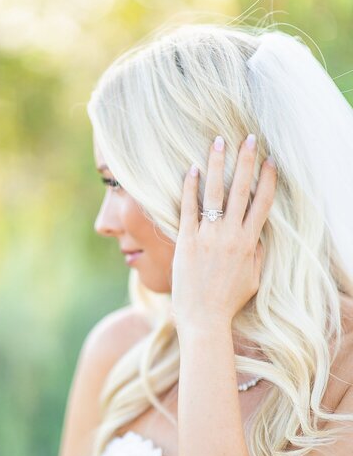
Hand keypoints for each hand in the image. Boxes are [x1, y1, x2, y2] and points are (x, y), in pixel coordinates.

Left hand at [171, 134, 276, 330]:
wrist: (204, 318)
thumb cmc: (228, 302)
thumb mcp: (253, 279)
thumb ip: (258, 254)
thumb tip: (259, 237)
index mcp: (249, 243)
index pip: (263, 203)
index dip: (267, 179)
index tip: (270, 160)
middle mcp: (230, 235)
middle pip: (241, 190)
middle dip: (246, 161)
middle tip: (248, 137)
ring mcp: (208, 236)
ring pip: (215, 192)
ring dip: (218, 164)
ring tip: (219, 141)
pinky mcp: (186, 240)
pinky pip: (188, 208)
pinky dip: (190, 187)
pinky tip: (191, 169)